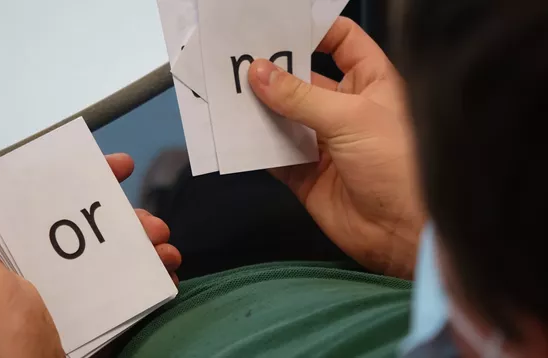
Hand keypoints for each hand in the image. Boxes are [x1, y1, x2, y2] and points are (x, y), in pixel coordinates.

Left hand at [0, 153, 181, 357]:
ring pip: (122, 255)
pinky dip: (154, 277)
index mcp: (25, 253)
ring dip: (150, 248)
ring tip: (167, 253)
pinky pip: (133, 287)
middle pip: (100, 228)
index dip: (90, 180)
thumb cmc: (8, 340)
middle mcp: (54, 267)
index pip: (57, 204)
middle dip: (133, 219)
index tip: (122, 166)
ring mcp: (80, 292)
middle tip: (153, 226)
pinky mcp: (101, 314)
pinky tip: (167, 277)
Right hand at [248, 18, 425, 278]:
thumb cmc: (395, 161)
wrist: (404, 232)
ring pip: (284, 117)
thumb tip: (258, 72)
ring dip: (259, 108)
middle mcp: (345, 108)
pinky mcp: (306, 174)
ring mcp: (323, 142)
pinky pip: (275, 153)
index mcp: (369, 82)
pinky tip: (235, 133)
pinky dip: (256, 146)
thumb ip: (300, 97)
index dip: (312, 32)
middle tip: (236, 60)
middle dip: (273, 72)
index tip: (275, 29)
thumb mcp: (350, 117)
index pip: (341, 42)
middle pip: (303, 80)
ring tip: (227, 93)